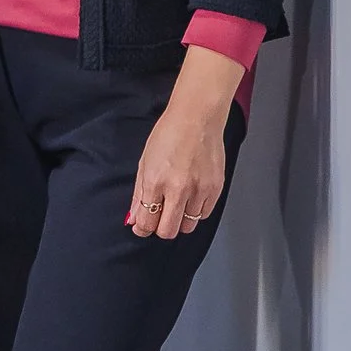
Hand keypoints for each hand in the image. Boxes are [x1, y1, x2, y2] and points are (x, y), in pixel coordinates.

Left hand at [128, 46, 242, 238]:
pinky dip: (195, 212)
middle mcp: (179, 190)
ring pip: (188, 226)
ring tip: (176, 205)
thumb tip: (134, 219)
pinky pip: (204, 215)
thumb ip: (139, 194)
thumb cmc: (168, 136)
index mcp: (156, 182)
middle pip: (168, 231)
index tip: (142, 226)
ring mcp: (200, 191)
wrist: (196, 120)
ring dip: (179, 220)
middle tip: (158, 217)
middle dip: (160, 228)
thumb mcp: (144, 163)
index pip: (148, 221)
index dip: (142, 228)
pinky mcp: (216, 189)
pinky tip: (190, 198)